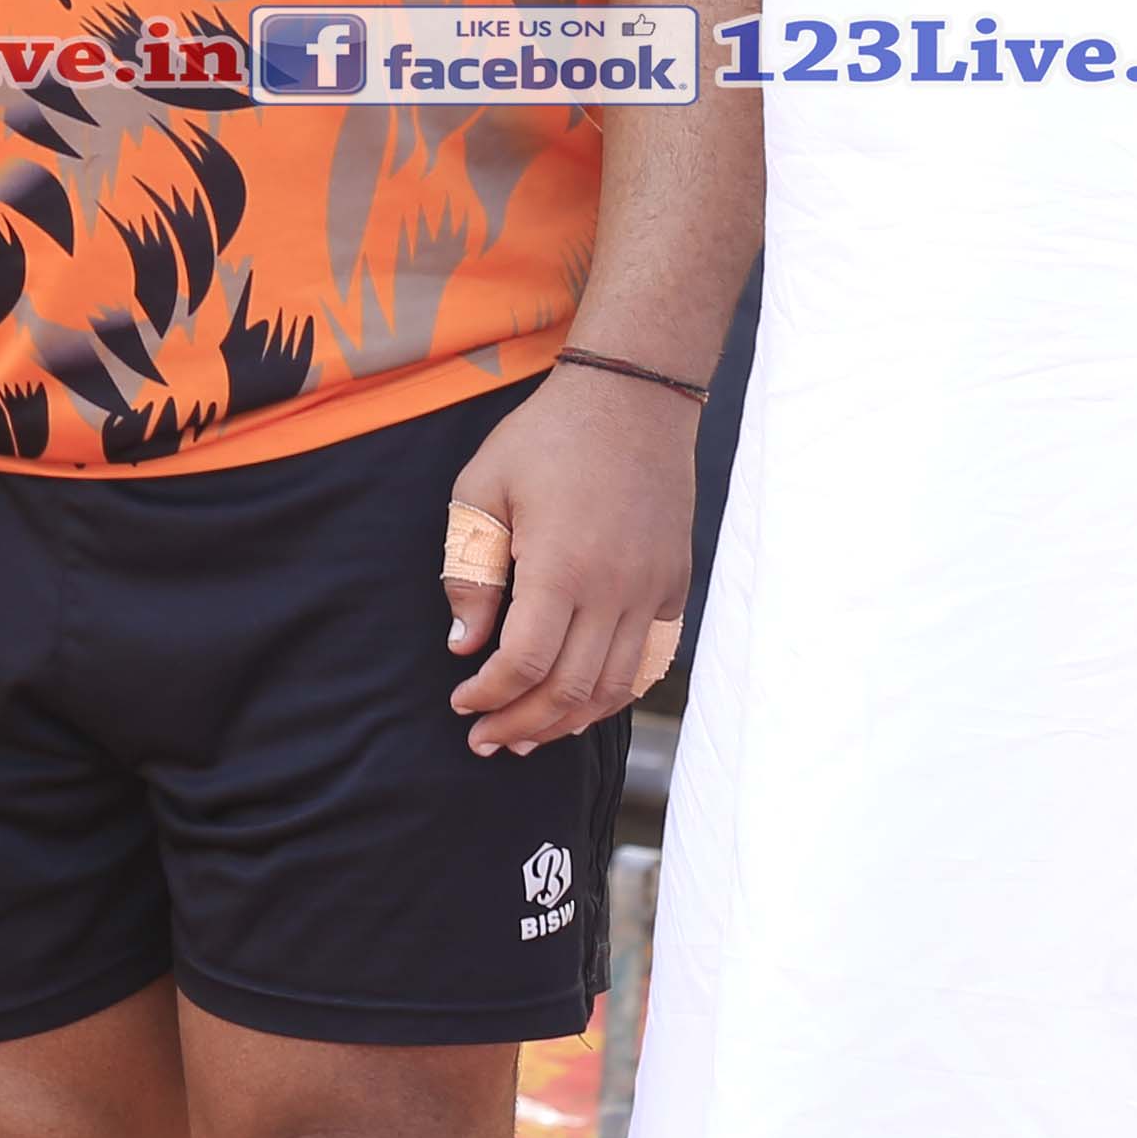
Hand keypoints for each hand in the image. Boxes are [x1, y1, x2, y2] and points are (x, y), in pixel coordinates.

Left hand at [443, 369, 692, 756]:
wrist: (632, 397)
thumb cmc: (546, 437)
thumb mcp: (482, 489)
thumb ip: (469, 570)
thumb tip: (463, 643)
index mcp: (561, 566)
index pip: (525, 664)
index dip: (490, 697)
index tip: (461, 705)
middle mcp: (615, 589)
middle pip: (571, 691)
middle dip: (522, 725)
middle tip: (486, 740)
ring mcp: (652, 591)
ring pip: (616, 688)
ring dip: (569, 722)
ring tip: (528, 736)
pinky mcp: (674, 585)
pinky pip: (648, 661)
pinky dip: (613, 692)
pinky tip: (580, 701)